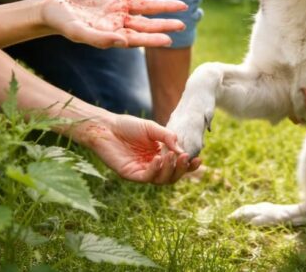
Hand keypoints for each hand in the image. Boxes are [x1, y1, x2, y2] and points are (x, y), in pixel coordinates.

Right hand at [42, 0, 186, 48]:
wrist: (49, 8)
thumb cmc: (64, 25)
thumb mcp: (80, 34)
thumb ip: (101, 39)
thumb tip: (125, 43)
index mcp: (113, 31)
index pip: (138, 36)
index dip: (154, 38)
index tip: (169, 39)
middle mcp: (117, 18)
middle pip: (146, 21)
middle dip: (165, 23)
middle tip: (183, 24)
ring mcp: (114, 3)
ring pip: (143, 3)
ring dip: (161, 4)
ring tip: (181, 5)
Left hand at [72, 114, 200, 183]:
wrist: (106, 127)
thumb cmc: (128, 126)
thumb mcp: (152, 128)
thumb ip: (167, 137)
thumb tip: (182, 150)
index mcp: (160, 155)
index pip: (178, 165)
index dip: (189, 165)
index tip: (199, 159)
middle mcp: (153, 166)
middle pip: (172, 176)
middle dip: (181, 169)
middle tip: (185, 157)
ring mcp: (142, 171)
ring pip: (161, 180)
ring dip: (170, 169)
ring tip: (171, 156)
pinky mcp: (130, 174)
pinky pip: (147, 177)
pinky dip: (155, 170)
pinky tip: (158, 159)